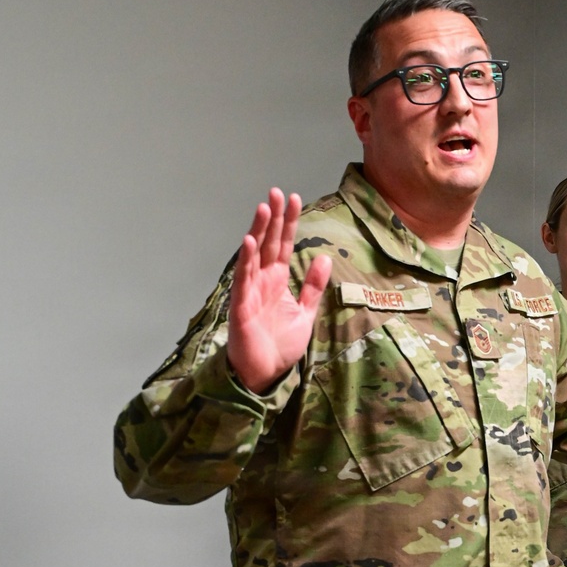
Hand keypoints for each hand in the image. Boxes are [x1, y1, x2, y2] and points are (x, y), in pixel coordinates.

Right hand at [227, 188, 331, 394]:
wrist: (265, 374)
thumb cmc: (280, 346)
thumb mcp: (305, 313)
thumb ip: (313, 287)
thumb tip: (325, 258)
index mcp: (277, 281)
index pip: (284, 245)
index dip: (289, 223)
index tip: (294, 199)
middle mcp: (262, 281)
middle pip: (269, 243)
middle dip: (273, 218)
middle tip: (277, 192)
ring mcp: (250, 292)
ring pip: (254, 255)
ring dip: (258, 231)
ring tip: (264, 208)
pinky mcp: (241, 306)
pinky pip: (243, 280)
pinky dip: (245, 261)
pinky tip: (249, 242)